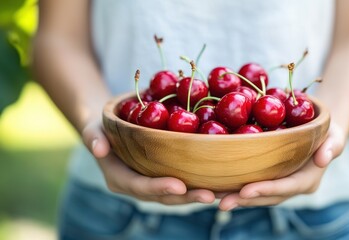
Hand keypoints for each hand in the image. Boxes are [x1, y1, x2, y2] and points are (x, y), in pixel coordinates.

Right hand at [81, 119, 215, 204]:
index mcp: (120, 180)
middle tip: (209, 195)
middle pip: (165, 196)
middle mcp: (140, 187)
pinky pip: (187, 183)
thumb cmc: (102, 128)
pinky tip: (224, 182)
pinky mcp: (167, 177)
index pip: (140, 187)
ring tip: (224, 193)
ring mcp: (155, 184)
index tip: (178, 185)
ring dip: (201, 194)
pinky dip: (204, 183)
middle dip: (187, 197)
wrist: (112, 131)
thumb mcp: (93, 128)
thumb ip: (93, 137)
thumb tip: (98, 149)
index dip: (158, 187)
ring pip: (180, 194)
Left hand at [218, 122, 345, 210]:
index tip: (245, 191)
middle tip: (222, 202)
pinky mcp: (268, 178)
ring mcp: (279, 184)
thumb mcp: (334, 134)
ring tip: (212, 197)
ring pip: (256, 195)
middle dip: (245, 200)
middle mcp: (291, 187)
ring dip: (235, 197)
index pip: (286, 188)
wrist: (320, 130)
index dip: (266, 190)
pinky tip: (214, 184)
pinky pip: (250, 183)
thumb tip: (324, 159)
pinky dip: (234, 186)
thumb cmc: (327, 130)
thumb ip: (332, 145)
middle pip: (267, 197)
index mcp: (307, 181)